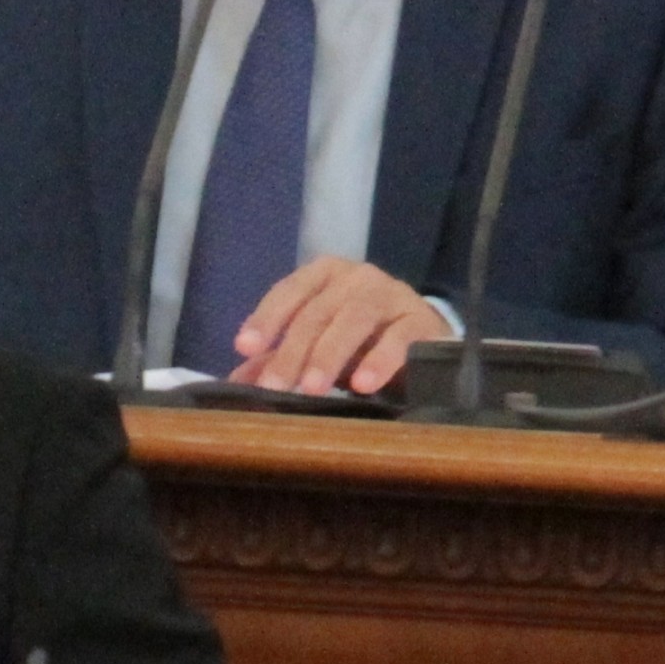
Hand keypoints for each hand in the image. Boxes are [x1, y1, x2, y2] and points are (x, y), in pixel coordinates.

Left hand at [223, 257, 449, 395]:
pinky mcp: (422, 320)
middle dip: (293, 350)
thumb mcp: (319, 346)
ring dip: (330, 353)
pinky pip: (399, 337)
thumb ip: (279, 357)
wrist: (427, 338)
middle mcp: (357, 277)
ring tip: (313, 388)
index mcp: (325, 275)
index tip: (244, 348)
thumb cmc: (362, 339)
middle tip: (275, 387)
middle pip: (318, 311)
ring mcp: (392, 294)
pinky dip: (380, 360)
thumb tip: (237, 382)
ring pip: (355, 318)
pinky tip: (363, 385)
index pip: (289, 291)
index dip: (266, 318)